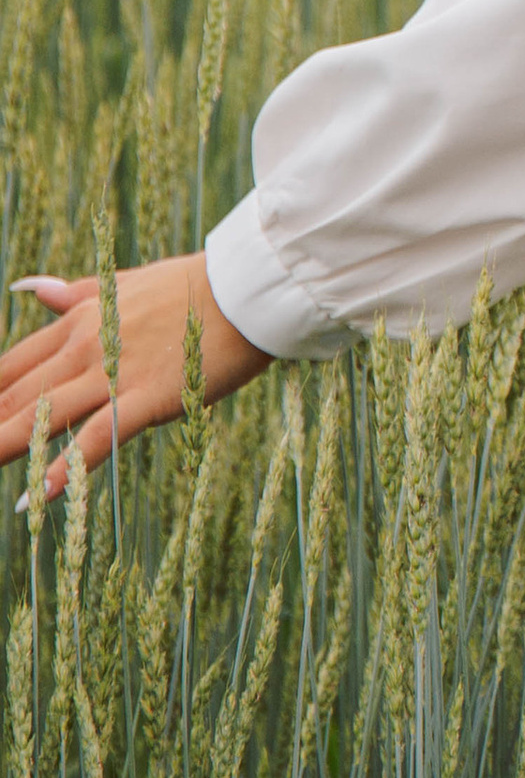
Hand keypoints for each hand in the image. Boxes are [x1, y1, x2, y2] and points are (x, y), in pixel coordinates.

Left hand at [0, 255, 269, 503]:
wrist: (246, 288)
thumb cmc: (193, 285)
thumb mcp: (123, 283)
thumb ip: (74, 293)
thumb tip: (28, 287)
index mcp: (77, 322)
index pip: (9, 367)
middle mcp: (84, 347)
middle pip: (15, 396)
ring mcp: (114, 373)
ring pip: (43, 415)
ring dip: (5, 445)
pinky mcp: (147, 397)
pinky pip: (99, 435)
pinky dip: (68, 466)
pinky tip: (41, 494)